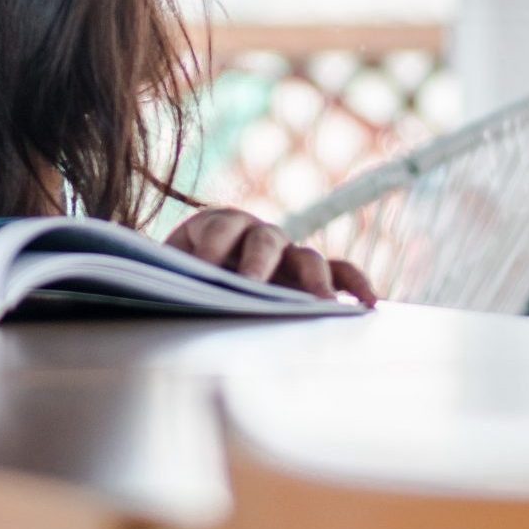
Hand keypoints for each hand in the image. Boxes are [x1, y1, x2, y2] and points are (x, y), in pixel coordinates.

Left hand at [164, 207, 376, 304]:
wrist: (192, 276)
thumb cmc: (180, 276)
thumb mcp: (168, 271)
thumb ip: (168, 274)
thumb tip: (159, 288)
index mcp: (216, 224)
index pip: (219, 228)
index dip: (212, 245)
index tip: (204, 267)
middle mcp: (257, 233)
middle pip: (265, 239)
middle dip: (259, 262)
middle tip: (253, 285)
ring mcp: (287, 253)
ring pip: (308, 257)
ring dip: (315, 278)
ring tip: (323, 303)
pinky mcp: (308, 273)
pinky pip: (339, 272)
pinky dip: (354, 283)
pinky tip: (369, 303)